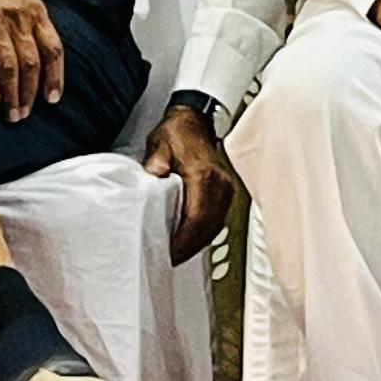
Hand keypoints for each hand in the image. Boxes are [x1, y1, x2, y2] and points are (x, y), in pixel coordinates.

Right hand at [0, 0, 65, 121]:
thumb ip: (36, 25)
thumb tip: (48, 60)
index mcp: (35, 10)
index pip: (53, 48)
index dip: (55, 76)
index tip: (53, 98)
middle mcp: (17, 16)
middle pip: (31, 62)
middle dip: (30, 92)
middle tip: (25, 113)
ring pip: (9, 64)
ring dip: (12, 92)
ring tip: (12, 113)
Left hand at [142, 101, 238, 261]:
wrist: (194, 121)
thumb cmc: (176, 134)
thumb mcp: (159, 144)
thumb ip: (157, 161)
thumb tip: (155, 175)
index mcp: (203, 175)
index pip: (197, 218)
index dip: (183, 240)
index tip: (168, 252)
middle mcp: (219, 184)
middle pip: (208, 227)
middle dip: (189, 248)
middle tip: (169, 259)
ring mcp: (225, 189)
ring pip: (214, 226)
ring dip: (197, 243)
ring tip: (177, 254)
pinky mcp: (225, 192)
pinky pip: (217, 219)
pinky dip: (204, 233)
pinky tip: (190, 240)